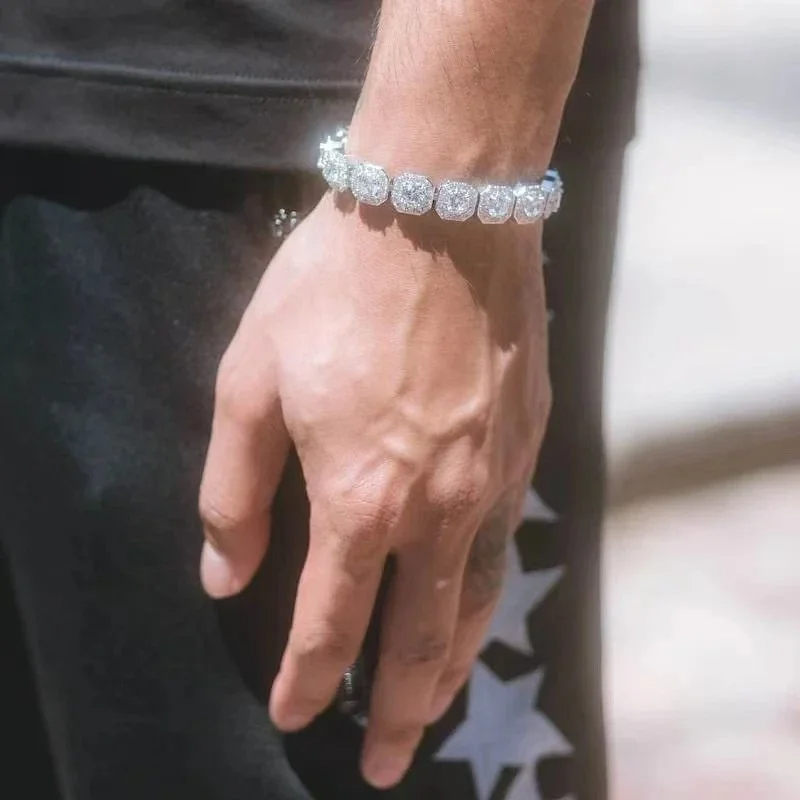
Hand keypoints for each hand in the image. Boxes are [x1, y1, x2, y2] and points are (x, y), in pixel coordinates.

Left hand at [198, 194, 550, 787]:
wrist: (442, 211)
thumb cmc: (336, 286)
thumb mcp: (251, 380)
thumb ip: (234, 489)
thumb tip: (223, 574)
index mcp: (362, 496)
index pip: (330, 622)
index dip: (306, 677)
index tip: (292, 711)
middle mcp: (440, 508)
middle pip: (420, 641)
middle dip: (396, 711)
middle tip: (384, 760)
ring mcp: (495, 479)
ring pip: (477, 603)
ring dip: (451, 667)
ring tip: (432, 707)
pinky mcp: (527, 444)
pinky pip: (506, 541)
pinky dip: (483, 592)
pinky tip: (471, 598)